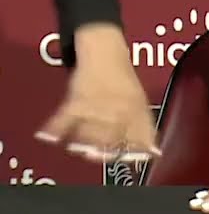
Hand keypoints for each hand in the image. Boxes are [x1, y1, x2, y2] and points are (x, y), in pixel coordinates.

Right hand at [36, 25, 158, 162]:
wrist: (105, 52)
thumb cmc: (123, 82)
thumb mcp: (140, 102)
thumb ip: (145, 129)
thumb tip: (155, 153)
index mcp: (136, 110)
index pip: (140, 134)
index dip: (138, 150)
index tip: (134, 162)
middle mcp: (118, 107)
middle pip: (112, 134)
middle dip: (106, 149)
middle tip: (99, 157)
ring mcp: (97, 103)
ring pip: (90, 128)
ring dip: (83, 141)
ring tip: (79, 150)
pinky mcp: (77, 97)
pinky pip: (65, 116)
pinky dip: (55, 127)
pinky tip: (47, 137)